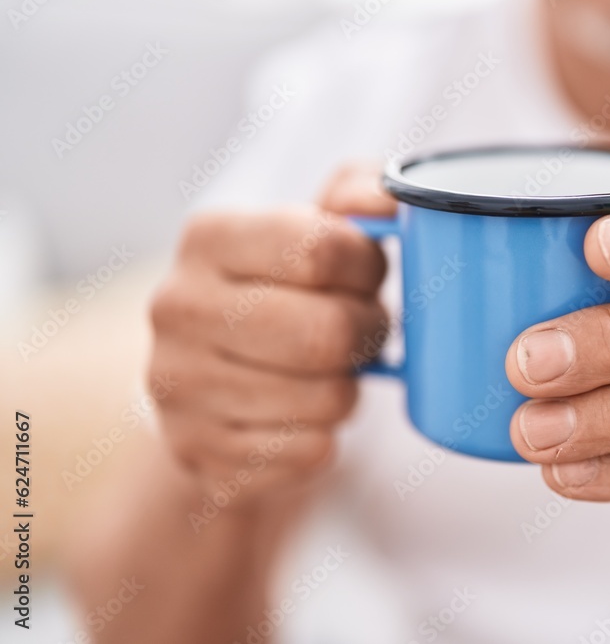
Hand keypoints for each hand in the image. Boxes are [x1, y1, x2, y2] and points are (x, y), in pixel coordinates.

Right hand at [149, 162, 394, 499]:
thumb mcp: (314, 228)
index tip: (363, 276)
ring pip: (328, 399)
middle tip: (362, 332)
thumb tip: (392, 198)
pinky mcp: (198, 452)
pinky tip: (299, 416)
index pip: (321, 249)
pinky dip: (325, 437)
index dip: (366, 268)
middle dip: (367, 334)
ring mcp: (179, 386)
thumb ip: (359, 196)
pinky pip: (311, 451)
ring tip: (325, 372)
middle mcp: (177, 308)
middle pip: (328, 333)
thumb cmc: (284, 294)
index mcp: (209, 238)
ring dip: (348, 389)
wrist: (214, 385)